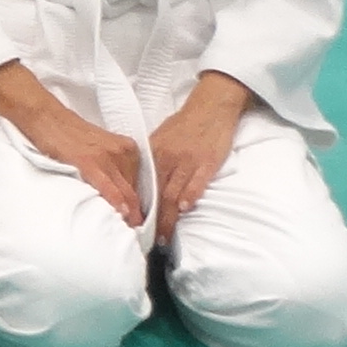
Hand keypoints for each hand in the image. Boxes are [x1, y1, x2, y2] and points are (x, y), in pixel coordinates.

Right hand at [0, 58, 145, 223]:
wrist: (47, 117)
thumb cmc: (69, 136)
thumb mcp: (100, 150)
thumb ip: (113, 169)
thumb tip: (120, 199)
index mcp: (128, 150)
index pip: (141, 186)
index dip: (141, 208)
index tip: (142, 226)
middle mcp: (122, 152)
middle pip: (135, 192)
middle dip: (138, 217)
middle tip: (139, 238)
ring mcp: (107, 156)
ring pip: (125, 193)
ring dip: (128, 216)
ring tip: (129, 235)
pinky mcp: (88, 161)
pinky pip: (107, 186)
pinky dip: (115, 201)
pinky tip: (121, 214)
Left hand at [140, 72, 253, 230]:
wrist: (211, 106)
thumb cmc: (185, 124)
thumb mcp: (161, 138)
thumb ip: (153, 160)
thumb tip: (142, 183)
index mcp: (154, 153)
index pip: (142, 185)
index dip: (138, 207)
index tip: (135, 224)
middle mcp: (167, 158)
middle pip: (156, 194)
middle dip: (153, 220)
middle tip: (149, 240)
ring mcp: (188, 161)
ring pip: (173, 193)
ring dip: (168, 217)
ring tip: (164, 236)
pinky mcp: (207, 162)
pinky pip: (197, 182)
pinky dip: (190, 196)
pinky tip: (184, 210)